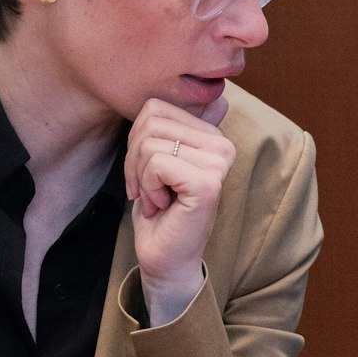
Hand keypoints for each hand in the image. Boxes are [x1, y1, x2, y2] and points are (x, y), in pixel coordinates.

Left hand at [126, 97, 234, 323]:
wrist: (165, 257)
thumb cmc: (160, 212)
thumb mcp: (160, 161)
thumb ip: (177, 128)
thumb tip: (217, 99)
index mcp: (213, 135)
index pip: (154, 108)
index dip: (136, 141)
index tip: (148, 173)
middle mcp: (222, 145)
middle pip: (150, 122)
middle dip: (135, 158)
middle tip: (150, 188)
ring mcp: (218, 164)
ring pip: (150, 143)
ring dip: (141, 177)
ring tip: (158, 198)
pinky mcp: (208, 183)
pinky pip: (156, 163)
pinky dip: (148, 187)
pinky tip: (163, 206)